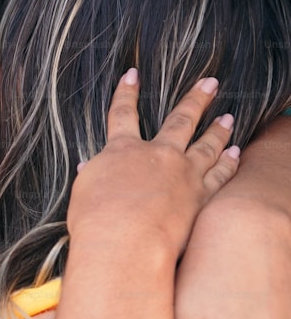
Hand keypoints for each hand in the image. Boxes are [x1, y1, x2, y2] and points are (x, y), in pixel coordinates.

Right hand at [67, 69, 239, 254]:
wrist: (124, 243)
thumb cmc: (95, 221)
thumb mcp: (83, 193)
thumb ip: (91, 175)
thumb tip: (89, 166)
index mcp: (122, 151)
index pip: (122, 115)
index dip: (126, 94)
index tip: (132, 75)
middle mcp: (157, 155)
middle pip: (180, 120)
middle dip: (196, 99)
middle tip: (211, 83)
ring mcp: (182, 173)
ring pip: (206, 145)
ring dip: (218, 130)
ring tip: (229, 118)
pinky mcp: (200, 196)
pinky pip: (219, 174)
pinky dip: (229, 162)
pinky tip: (236, 153)